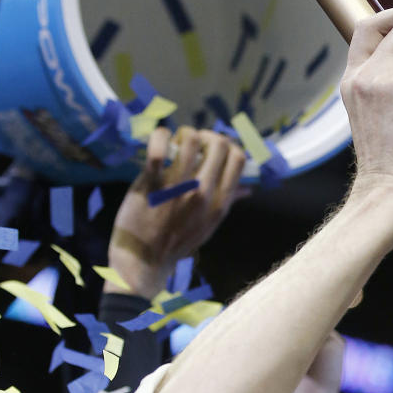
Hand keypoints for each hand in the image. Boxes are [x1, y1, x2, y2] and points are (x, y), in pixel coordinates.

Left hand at [106, 125, 245, 297]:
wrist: (144, 259)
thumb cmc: (177, 242)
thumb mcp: (209, 226)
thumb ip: (227, 203)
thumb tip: (247, 189)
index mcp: (219, 202)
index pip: (237, 159)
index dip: (228, 146)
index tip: (216, 150)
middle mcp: (202, 191)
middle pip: (218, 143)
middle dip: (207, 136)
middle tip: (195, 143)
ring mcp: (177, 185)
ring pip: (191, 138)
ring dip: (185, 134)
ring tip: (177, 142)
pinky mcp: (152, 181)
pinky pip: (159, 148)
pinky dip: (160, 137)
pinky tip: (160, 142)